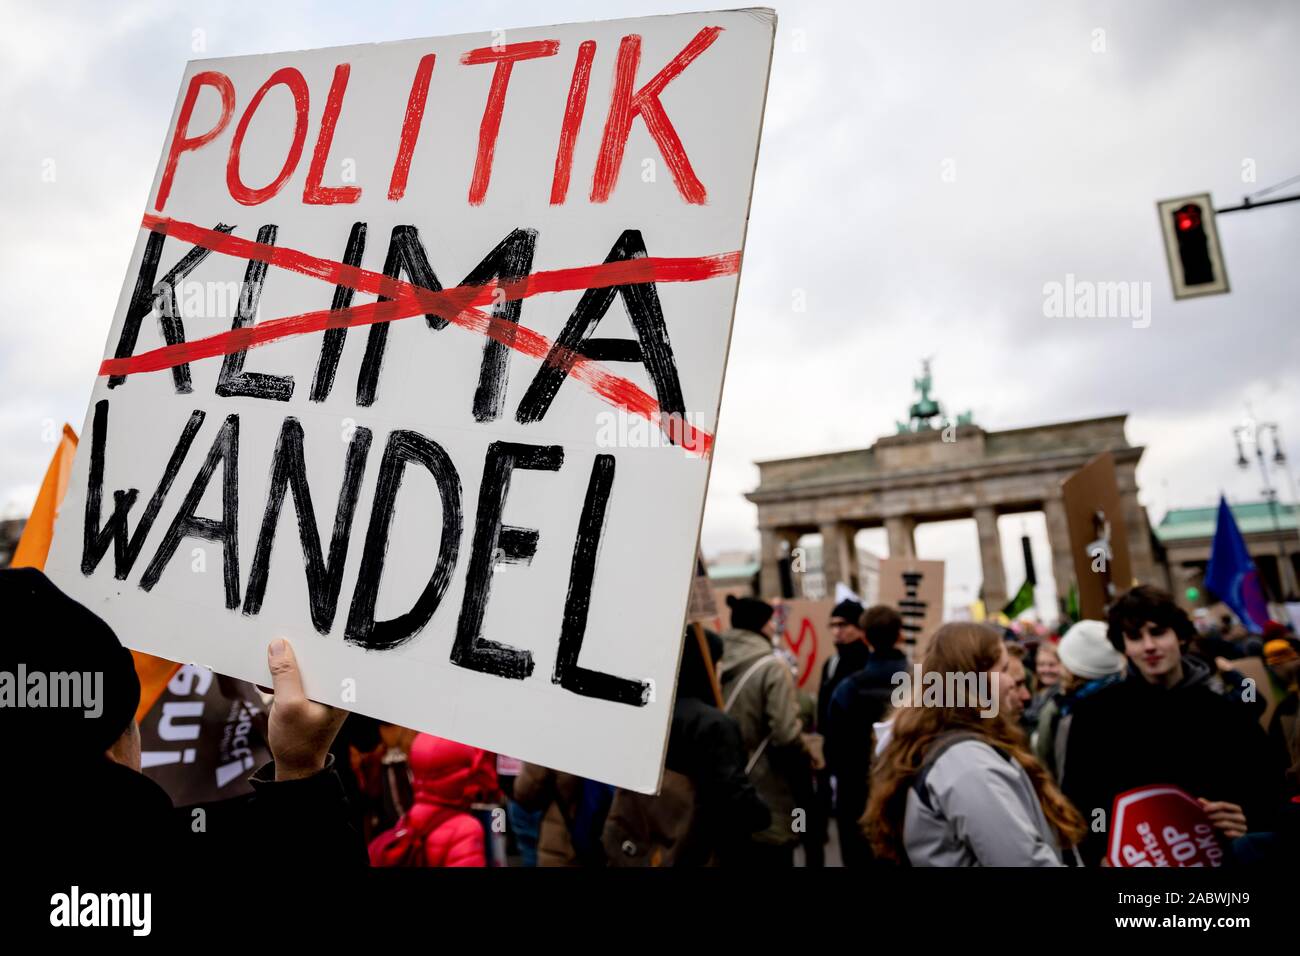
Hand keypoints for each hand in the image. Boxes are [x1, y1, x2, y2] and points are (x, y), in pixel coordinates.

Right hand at [266, 638, 348, 780]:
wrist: (294, 768)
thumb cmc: (297, 742)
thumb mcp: (288, 706)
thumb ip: (285, 675)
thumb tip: (279, 644)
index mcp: (341, 689)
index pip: (333, 655)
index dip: (317, 640)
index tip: (301, 626)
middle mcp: (336, 687)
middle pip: (318, 659)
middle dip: (299, 649)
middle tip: (280, 634)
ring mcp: (322, 692)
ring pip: (305, 668)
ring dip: (286, 663)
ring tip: (269, 654)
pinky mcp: (309, 697)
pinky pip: (296, 679)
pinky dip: (281, 677)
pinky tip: (266, 678)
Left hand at [1197, 798, 1246, 839]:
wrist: (1230, 840)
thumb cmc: (1222, 824)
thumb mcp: (1216, 814)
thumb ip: (1210, 807)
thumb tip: (1199, 800)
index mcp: (1236, 809)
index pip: (1224, 805)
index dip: (1213, 806)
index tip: (1204, 809)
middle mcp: (1241, 817)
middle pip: (1226, 814)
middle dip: (1215, 815)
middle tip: (1207, 818)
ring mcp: (1243, 828)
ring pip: (1230, 824)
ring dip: (1219, 824)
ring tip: (1212, 825)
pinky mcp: (1243, 837)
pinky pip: (1236, 834)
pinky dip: (1229, 833)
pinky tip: (1224, 833)